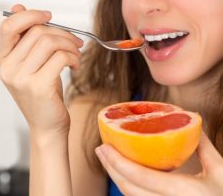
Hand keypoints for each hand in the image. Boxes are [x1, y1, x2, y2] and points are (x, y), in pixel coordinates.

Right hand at [0, 4, 82, 136]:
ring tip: (76, 55)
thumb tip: (18, 8)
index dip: (30, 15)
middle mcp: (8, 68)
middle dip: (62, 33)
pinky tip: (75, 65)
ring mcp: (21, 78)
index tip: (49, 16)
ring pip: (49, 42)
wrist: (47, 127)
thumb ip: (26, 40)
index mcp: (4, 60)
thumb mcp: (32, 66)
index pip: (8, 26)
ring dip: (70, 44)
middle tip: (75, 42)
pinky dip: (73, 57)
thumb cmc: (43, 96)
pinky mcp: (38, 86)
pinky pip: (60, 57)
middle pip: (36, 32)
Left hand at [95, 131, 222, 195]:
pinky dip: (127, 187)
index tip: (103, 147)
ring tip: (108, 160)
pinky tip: (124, 175)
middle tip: (101, 150)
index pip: (141, 177)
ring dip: (116, 177)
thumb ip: (204, 147)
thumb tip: (191, 123)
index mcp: (182, 192)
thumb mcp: (221, 172)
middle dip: (110, 168)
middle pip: (128, 188)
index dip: (118, 162)